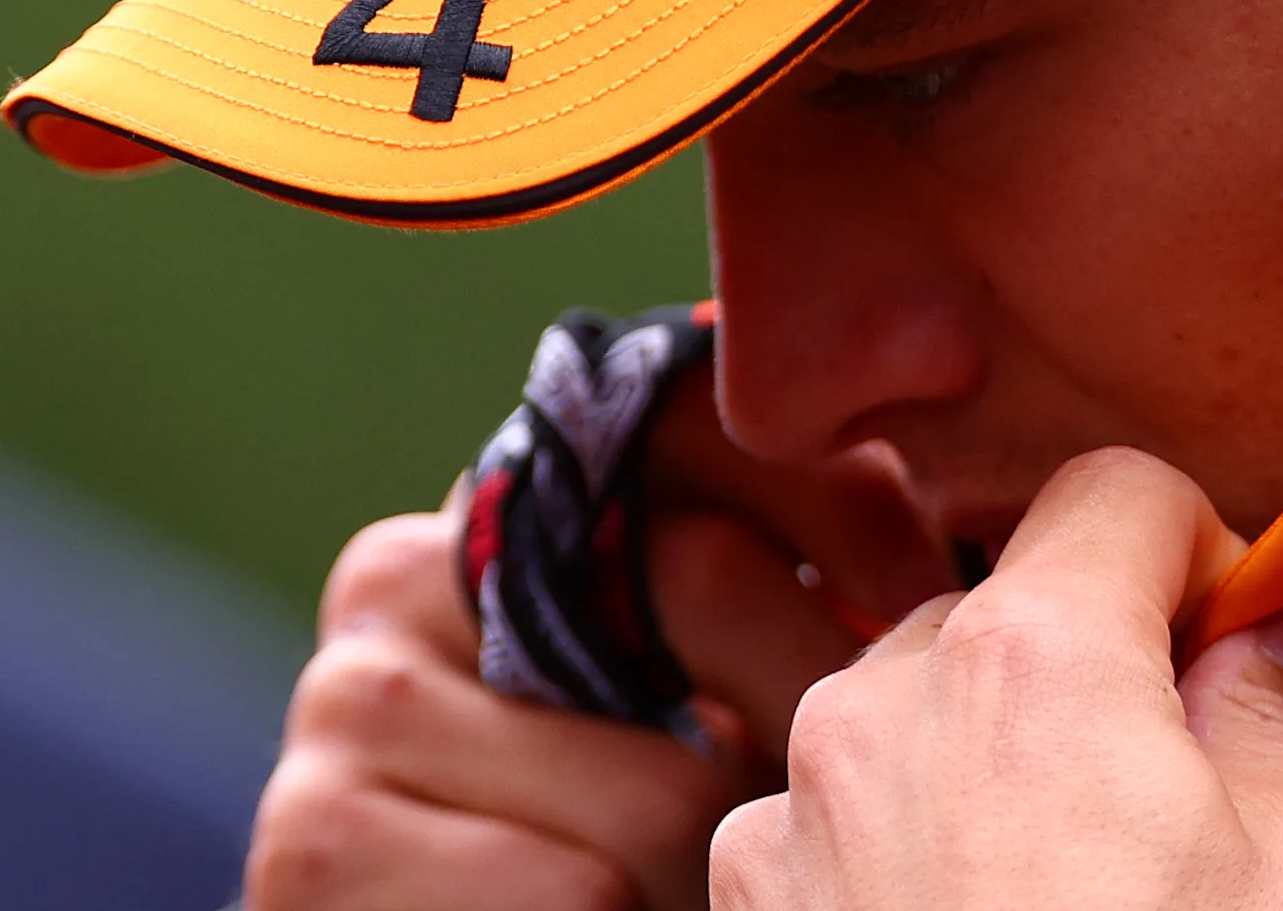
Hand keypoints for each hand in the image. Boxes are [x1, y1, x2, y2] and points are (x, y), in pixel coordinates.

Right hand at [247, 365, 954, 910]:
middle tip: (857, 779)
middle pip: (699, 589)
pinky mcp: (322, 839)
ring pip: (662, 784)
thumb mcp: (709, 693)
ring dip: (733, 864)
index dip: (844, 501)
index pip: (687, 419)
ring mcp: (349, 703)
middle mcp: (404, 571)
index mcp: (504, 507)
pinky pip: (576, 884)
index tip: (934, 591)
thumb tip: (960, 529)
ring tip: (732, 882)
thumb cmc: (622, 844)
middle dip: (828, 703)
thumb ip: (779, 588)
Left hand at [708, 448, 1282, 910]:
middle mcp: (884, 704)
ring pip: (914, 712)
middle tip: (1179, 786)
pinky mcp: (751, 908)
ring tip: (1075, 886)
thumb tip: (1277, 638)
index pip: (1117, 493)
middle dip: (1096, 670)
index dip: (1200, 555)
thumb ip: (1280, 718)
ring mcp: (795, 813)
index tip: (1239, 641)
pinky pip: (839, 819)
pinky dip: (909, 849)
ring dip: (994, 758)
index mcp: (1033, 658)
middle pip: (1010, 605)